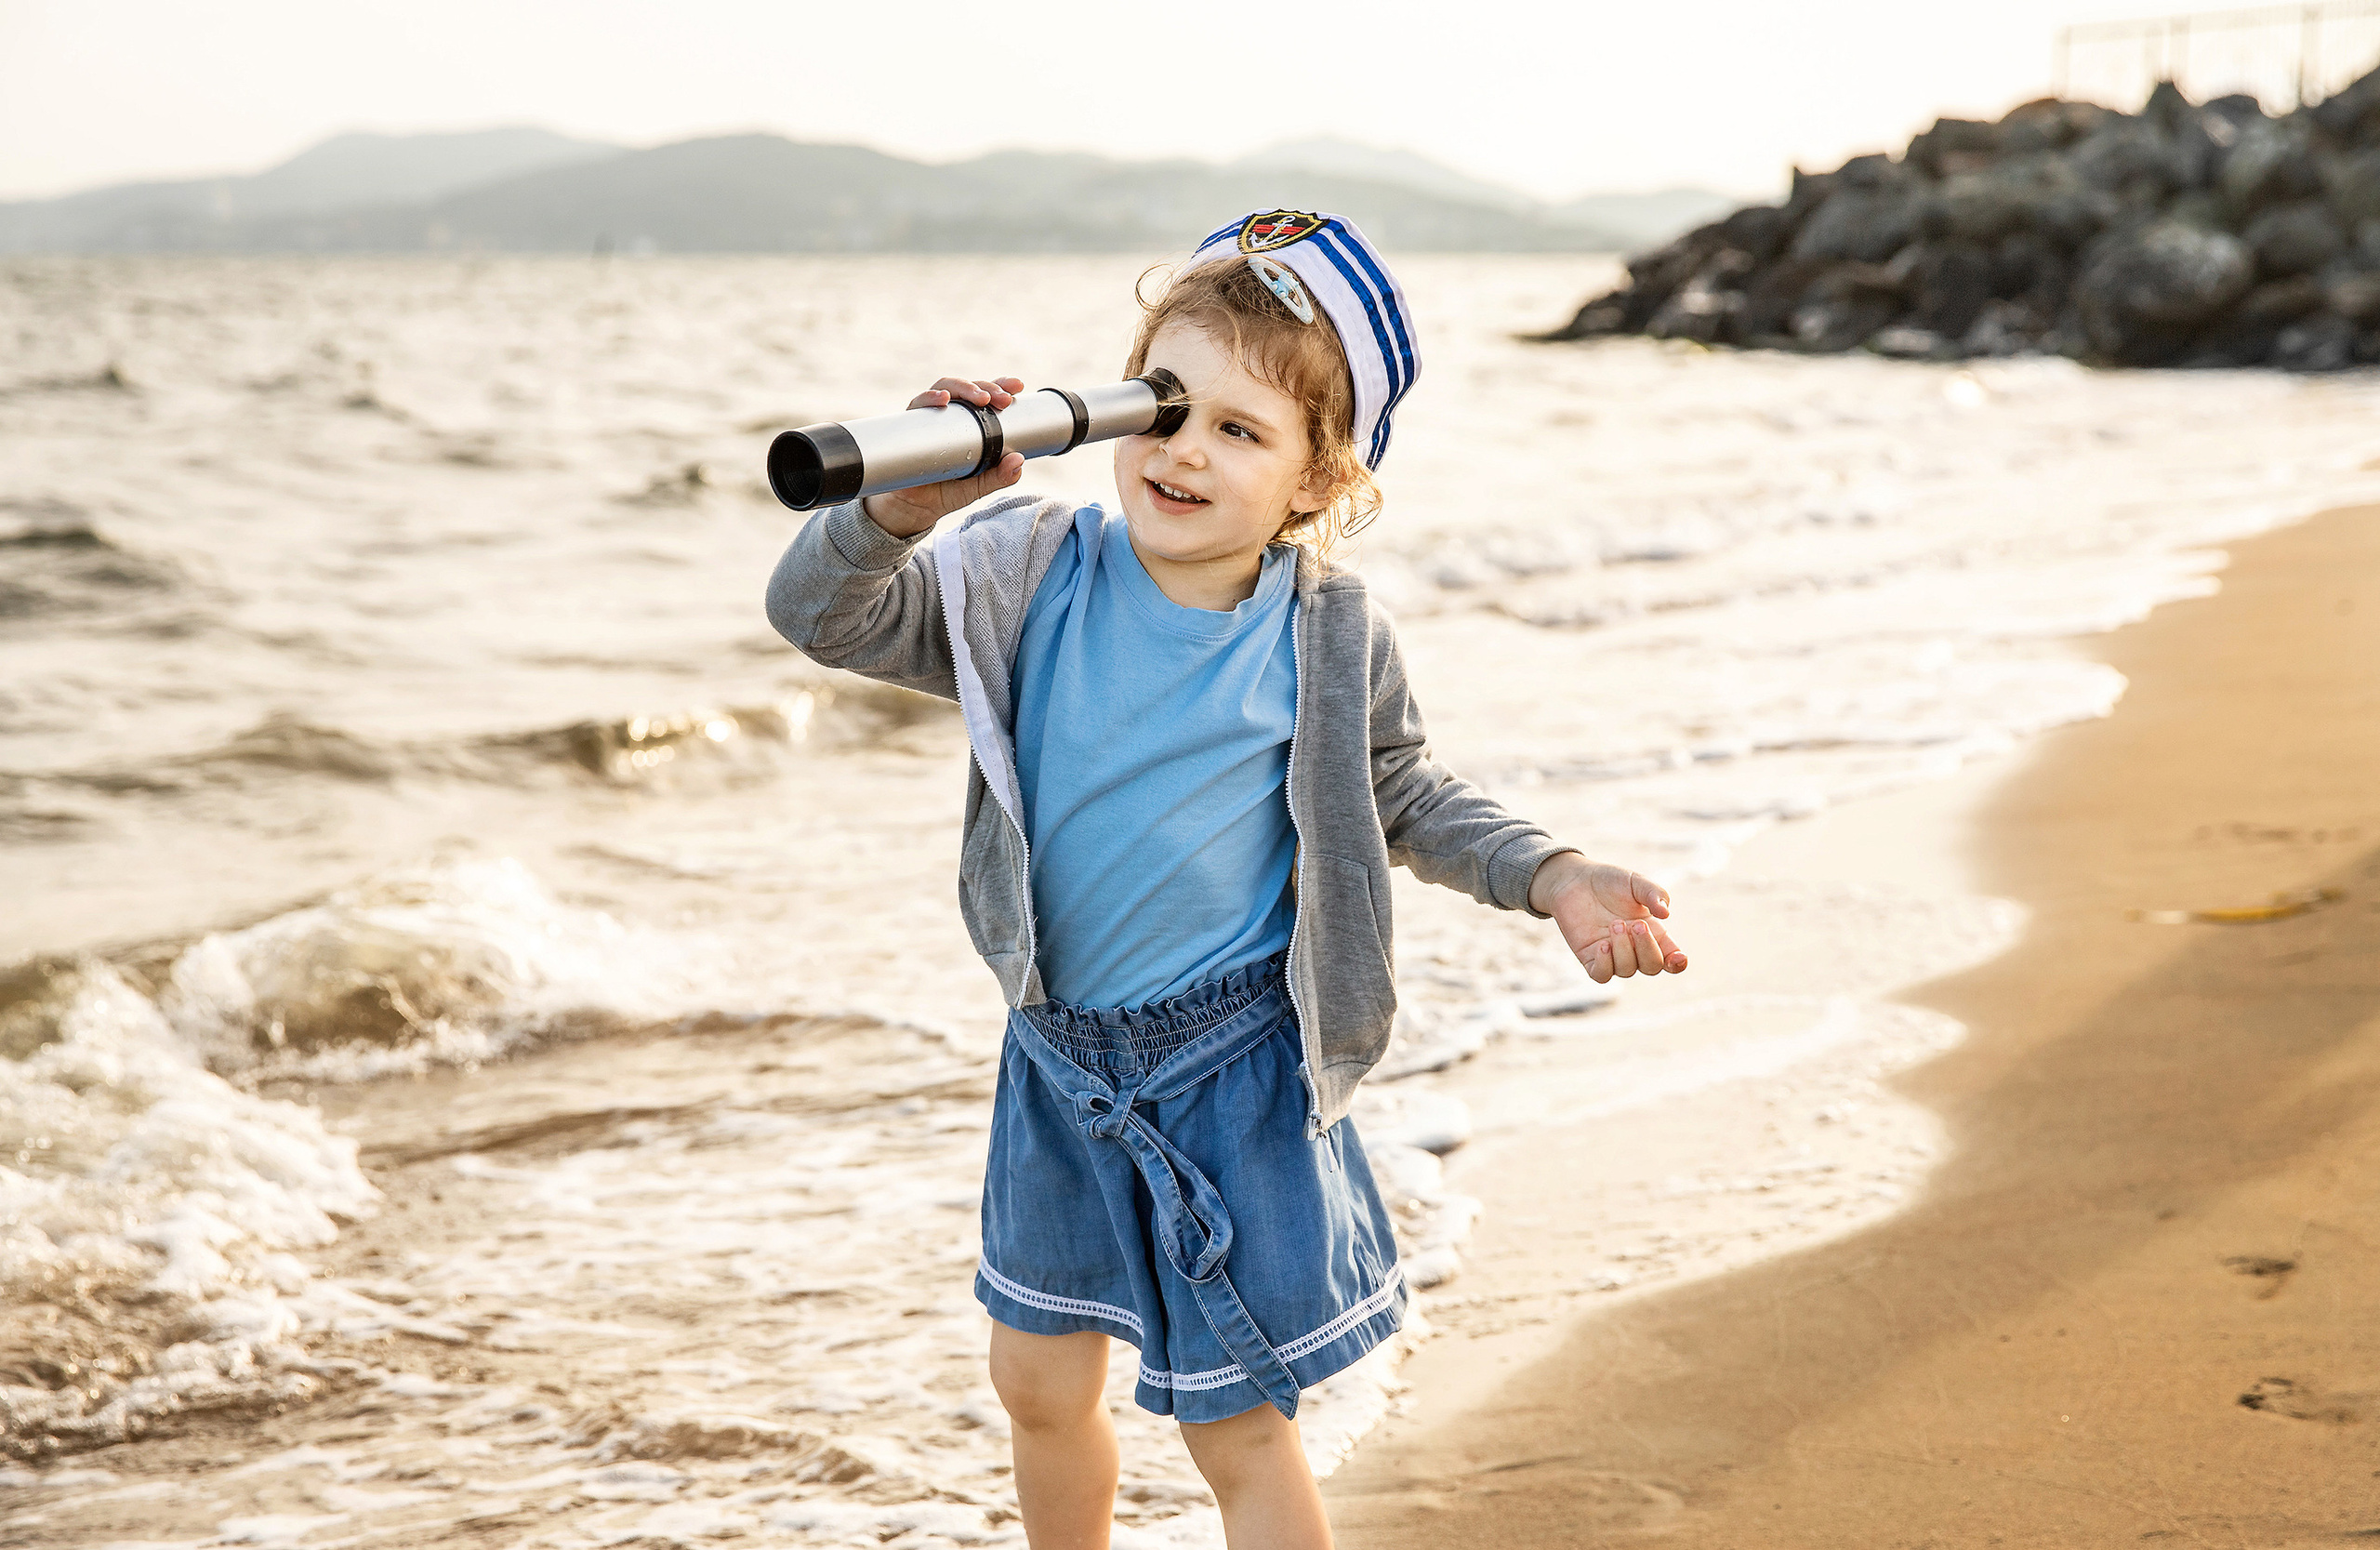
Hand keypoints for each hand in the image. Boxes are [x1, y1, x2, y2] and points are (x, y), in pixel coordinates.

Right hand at [859, 376, 1027, 537]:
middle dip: (987, 388)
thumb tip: (1018, 460)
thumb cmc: (948, 490)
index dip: (1000, 386)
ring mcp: (929, 416)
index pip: (986, 396)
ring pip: (945, 388)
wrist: (915, 506)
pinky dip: (930, 398)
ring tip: (979, 398)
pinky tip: (943, 399)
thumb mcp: (980, 485)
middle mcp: (950, 414)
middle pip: (968, 388)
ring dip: (963, 387)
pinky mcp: (911, 424)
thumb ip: (1001, 476)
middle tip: (1002, 399)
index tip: (1017, 386)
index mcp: (970, 422)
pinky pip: (918, 405)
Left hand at [1530, 853, 1687, 983]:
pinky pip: (1601, 975)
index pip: (1671, 957)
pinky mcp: (1590, 958)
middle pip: (1652, 967)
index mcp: (1653, 933)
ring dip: (1623, 949)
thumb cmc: (1610, 882)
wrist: (1575, 880)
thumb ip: (1654, 894)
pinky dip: (1605, 964)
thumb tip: (1666, 913)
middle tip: (1636, 924)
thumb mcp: (1636, 882)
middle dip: (1647, 948)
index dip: (1678, 963)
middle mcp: (1635, 948)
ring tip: (1614, 924)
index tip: (1678, 957)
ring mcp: (1613, 955)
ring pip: (1626, 970)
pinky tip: (1602, 944)